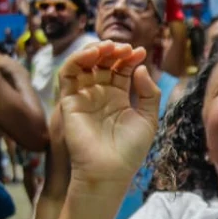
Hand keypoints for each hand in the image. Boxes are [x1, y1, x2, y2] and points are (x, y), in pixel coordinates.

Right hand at [58, 41, 159, 187]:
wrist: (110, 171)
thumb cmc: (130, 151)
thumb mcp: (149, 119)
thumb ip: (150, 93)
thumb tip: (141, 68)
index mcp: (118, 97)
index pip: (121, 68)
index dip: (130, 57)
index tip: (141, 52)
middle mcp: (100, 94)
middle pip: (103, 62)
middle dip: (114, 50)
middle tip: (125, 48)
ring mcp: (84, 96)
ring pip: (85, 64)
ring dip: (95, 50)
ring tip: (110, 47)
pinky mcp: (69, 100)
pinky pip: (68, 74)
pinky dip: (77, 59)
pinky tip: (93, 54)